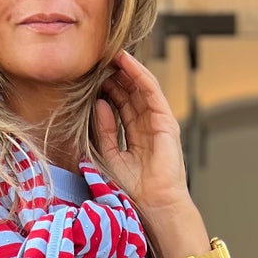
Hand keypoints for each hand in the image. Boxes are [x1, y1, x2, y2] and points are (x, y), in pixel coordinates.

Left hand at [94, 49, 190, 219]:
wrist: (154, 203)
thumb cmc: (133, 188)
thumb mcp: (109, 154)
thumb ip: (104, 129)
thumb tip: (98, 103)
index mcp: (135, 136)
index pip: (121, 105)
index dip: (107, 89)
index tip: (91, 75)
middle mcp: (148, 126)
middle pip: (131, 94)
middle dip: (116, 76)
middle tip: (98, 58)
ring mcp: (158, 122)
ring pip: (141, 89)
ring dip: (126, 70)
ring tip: (110, 53)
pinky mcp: (166, 120)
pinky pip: (151, 91)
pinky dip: (139, 75)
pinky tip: (126, 62)